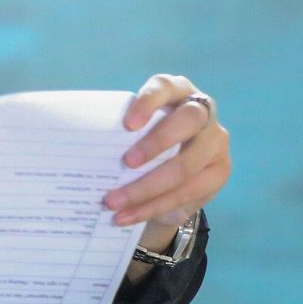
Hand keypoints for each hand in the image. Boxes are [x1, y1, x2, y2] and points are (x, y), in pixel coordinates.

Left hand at [104, 73, 230, 232]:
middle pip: (188, 121)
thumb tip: (82, 149)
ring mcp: (216, 141)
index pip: (165, 87)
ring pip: (187, 166)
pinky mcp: (220, 172)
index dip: (148, 102)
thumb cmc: (142, 140)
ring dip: (146, 188)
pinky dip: (153, 207)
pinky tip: (128, 216)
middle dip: (156, 143)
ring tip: (114, 203)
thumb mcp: (134, 131)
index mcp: (176, 90)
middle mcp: (203, 111)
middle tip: (126, 163)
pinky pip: (188, 193)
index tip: (127, 124)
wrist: (172, 172)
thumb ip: (121, 133)